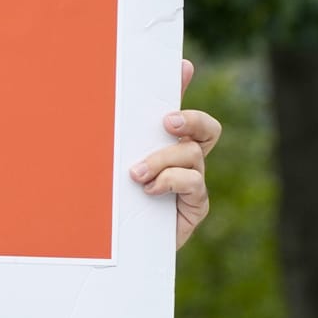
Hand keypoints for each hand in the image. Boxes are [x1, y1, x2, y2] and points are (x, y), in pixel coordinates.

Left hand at [130, 59, 218, 249]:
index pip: (183, 109)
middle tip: (166, 122)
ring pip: (193, 154)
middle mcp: (185, 160)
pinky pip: (194, 183)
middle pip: (208, 128)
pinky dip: (171, 181)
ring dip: (163, 158)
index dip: (186, 86)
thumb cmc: (112, 201)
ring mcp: (193, 183)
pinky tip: (150, 190)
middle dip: (191, 118)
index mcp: (167, 144)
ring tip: (136, 174)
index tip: (182, 68)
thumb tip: (110, 97)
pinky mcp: (194, 206)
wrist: (114, 249)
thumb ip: (119, 135)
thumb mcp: (111, 164)